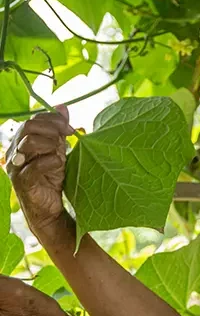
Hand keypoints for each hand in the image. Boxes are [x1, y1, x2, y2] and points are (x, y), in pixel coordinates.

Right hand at [6, 105, 72, 240]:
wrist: (50, 209)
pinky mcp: (22, 181)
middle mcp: (14, 151)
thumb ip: (57, 130)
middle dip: (52, 128)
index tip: (70, 128)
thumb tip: (62, 106)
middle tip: (68, 136)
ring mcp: (16, 166)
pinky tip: (60, 164)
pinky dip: (51, 162)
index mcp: (21, 142)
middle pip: (28, 127)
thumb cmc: (52, 179)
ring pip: (29, 142)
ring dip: (50, 143)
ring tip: (61, 152)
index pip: (32, 120)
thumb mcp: (57, 151)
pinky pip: (34, 166)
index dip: (52, 119)